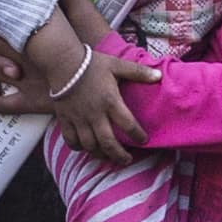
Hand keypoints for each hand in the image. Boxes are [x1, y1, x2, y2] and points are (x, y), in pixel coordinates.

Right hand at [48, 46, 152, 166]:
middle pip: (108, 143)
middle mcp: (95, 114)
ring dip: (100, 154)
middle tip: (127, 160)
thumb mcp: (117, 65)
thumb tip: (159, 76)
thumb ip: (138, 72)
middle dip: (119, 155)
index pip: (128, 125)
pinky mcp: (65, 119)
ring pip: (90, 145)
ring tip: (108, 156)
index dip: (138, 136)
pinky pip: (71, 140)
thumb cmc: (92, 63)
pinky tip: (86, 147)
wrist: (62, 62)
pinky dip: (78, 147)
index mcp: (110, 101)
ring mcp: (79, 119)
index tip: (144, 140)